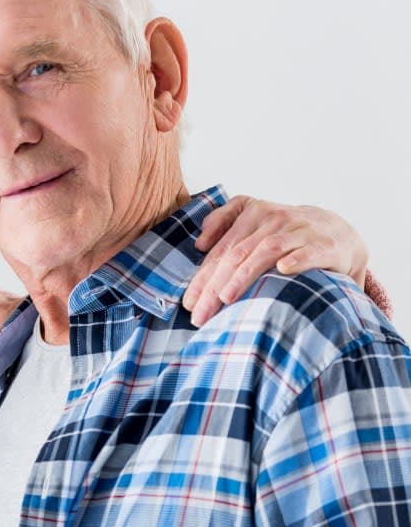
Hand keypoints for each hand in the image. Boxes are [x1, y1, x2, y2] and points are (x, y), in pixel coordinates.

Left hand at [183, 195, 368, 326]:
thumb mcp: (256, 219)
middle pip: (236, 254)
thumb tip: (200, 243)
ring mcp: (300, 230)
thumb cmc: (287, 234)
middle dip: (214, 286)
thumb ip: (225, 223)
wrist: (338, 232)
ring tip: (226, 298)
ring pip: (265, 252)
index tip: (188, 304)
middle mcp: (273, 219)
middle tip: (200, 313)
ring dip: (244, 275)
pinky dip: (295, 260)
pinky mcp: (325, 244)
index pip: (221, 251)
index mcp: (252, 213)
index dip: (202, 278)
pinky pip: (308, 251)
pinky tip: (282, 271)